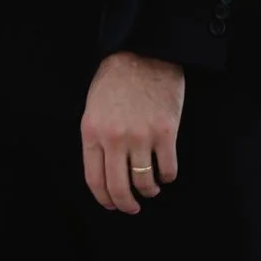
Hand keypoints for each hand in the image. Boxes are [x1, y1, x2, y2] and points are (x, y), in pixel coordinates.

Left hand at [81, 51, 185, 214]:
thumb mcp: (93, 108)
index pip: (95, 180)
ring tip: (151, 188)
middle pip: (119, 188)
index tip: (112, 205)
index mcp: (92, 133)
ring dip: (149, 190)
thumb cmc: (116, 79)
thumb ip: (96, 139)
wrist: (143, 53)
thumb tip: (104, 171)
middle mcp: (115, 139)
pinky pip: (168, 169)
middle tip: (132, 208)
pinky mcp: (166, 132)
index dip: (104, 198)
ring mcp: (141, 136)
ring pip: (145, 182)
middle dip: (126, 204)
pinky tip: (165, 173)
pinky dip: (168, 176)